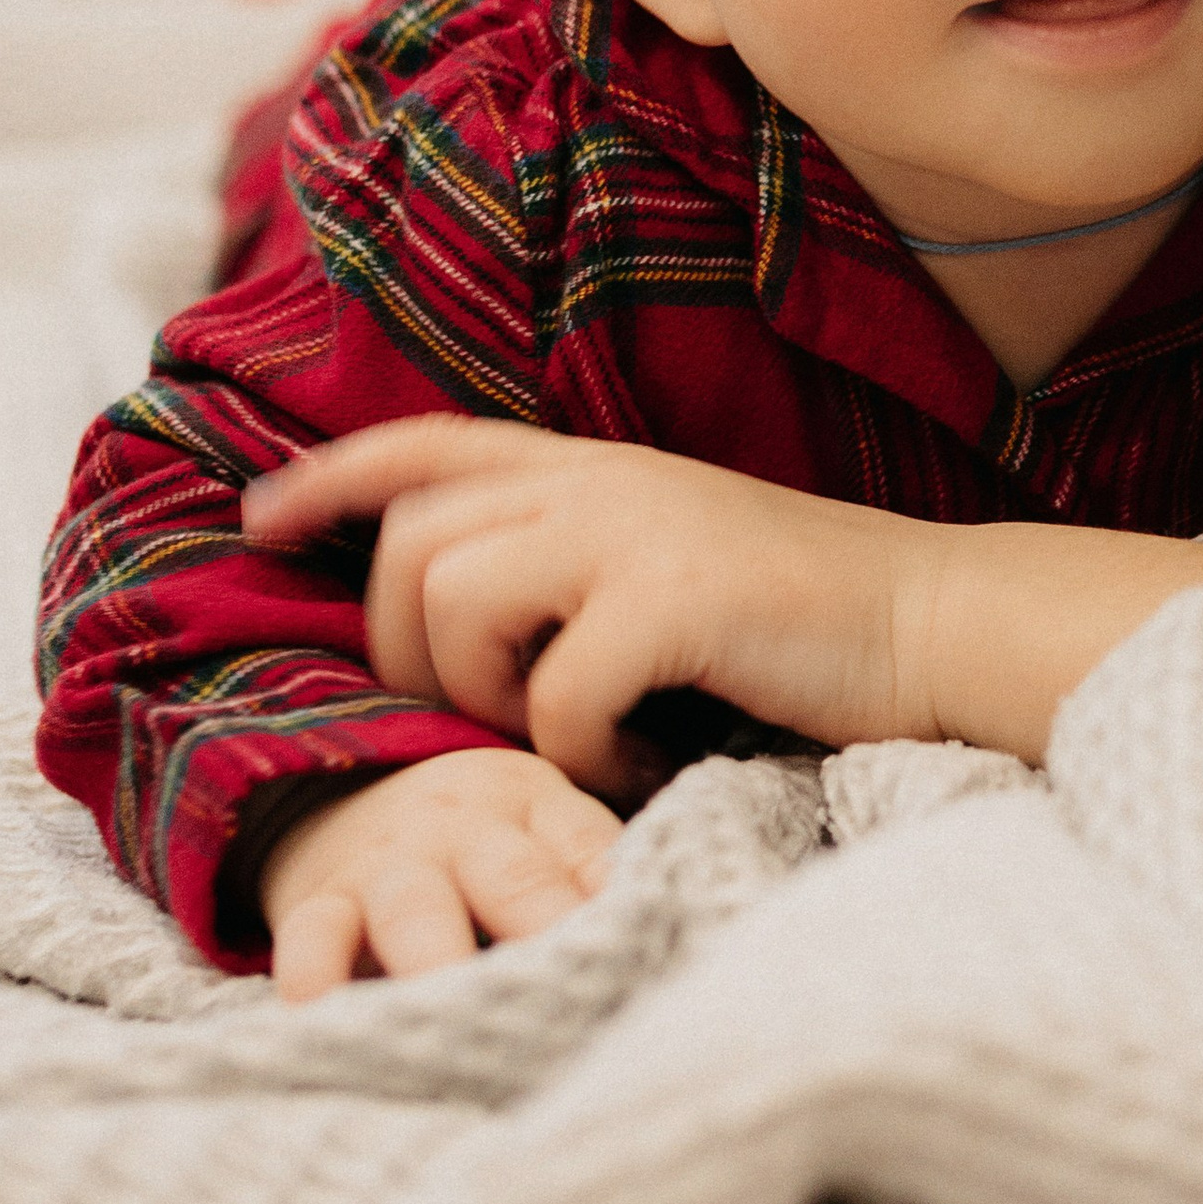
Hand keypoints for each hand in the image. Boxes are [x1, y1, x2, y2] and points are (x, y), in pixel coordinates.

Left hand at [240, 418, 1202, 786]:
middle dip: (410, 647)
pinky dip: (579, 749)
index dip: (335, 475)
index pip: (431, 443)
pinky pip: (555, 691)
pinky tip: (633, 759)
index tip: (264, 519)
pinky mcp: (677, 600)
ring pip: (455, 602)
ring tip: (565, 734)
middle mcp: (606, 481)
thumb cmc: (806, 620)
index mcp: (600, 467)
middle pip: (413, 543)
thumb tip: (460, 597)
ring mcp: (639, 532)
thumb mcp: (674, 553)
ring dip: (487, 696)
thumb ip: (579, 552)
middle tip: (481, 712)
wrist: (939, 624)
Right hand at [260, 748, 621, 999]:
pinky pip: (313, 937)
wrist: (343, 788)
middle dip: (543, 935)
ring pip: (417, 911)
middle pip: (515, 880)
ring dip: (439, 965)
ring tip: (459, 1028)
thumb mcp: (539, 827)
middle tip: (572, 1002)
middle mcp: (465, 826)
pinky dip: (314, 979)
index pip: (591, 853)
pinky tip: (325, 1023)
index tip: (645, 958)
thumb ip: (589, 877)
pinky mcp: (320, 900)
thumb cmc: (477, 838)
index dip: (620, 906)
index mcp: (536, 804)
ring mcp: (391, 862)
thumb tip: (668, 947)